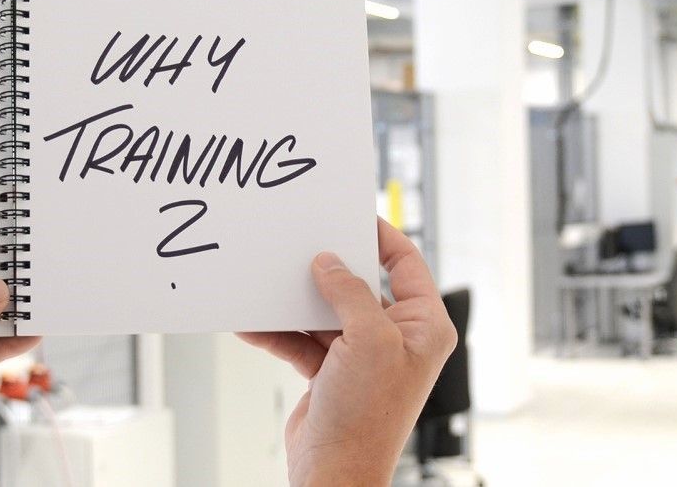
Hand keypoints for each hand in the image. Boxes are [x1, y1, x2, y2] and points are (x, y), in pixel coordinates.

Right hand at [237, 218, 456, 486]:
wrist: (334, 472)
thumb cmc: (367, 416)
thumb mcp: (367, 340)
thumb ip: (349, 293)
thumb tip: (328, 262)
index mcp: (424, 326)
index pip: (406, 263)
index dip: (380, 236)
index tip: (351, 215)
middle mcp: (396, 337)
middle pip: (358, 285)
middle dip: (326, 269)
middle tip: (299, 244)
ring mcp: (361, 355)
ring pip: (323, 312)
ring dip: (293, 303)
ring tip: (267, 284)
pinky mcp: (330, 371)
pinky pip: (300, 339)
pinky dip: (277, 333)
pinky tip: (252, 324)